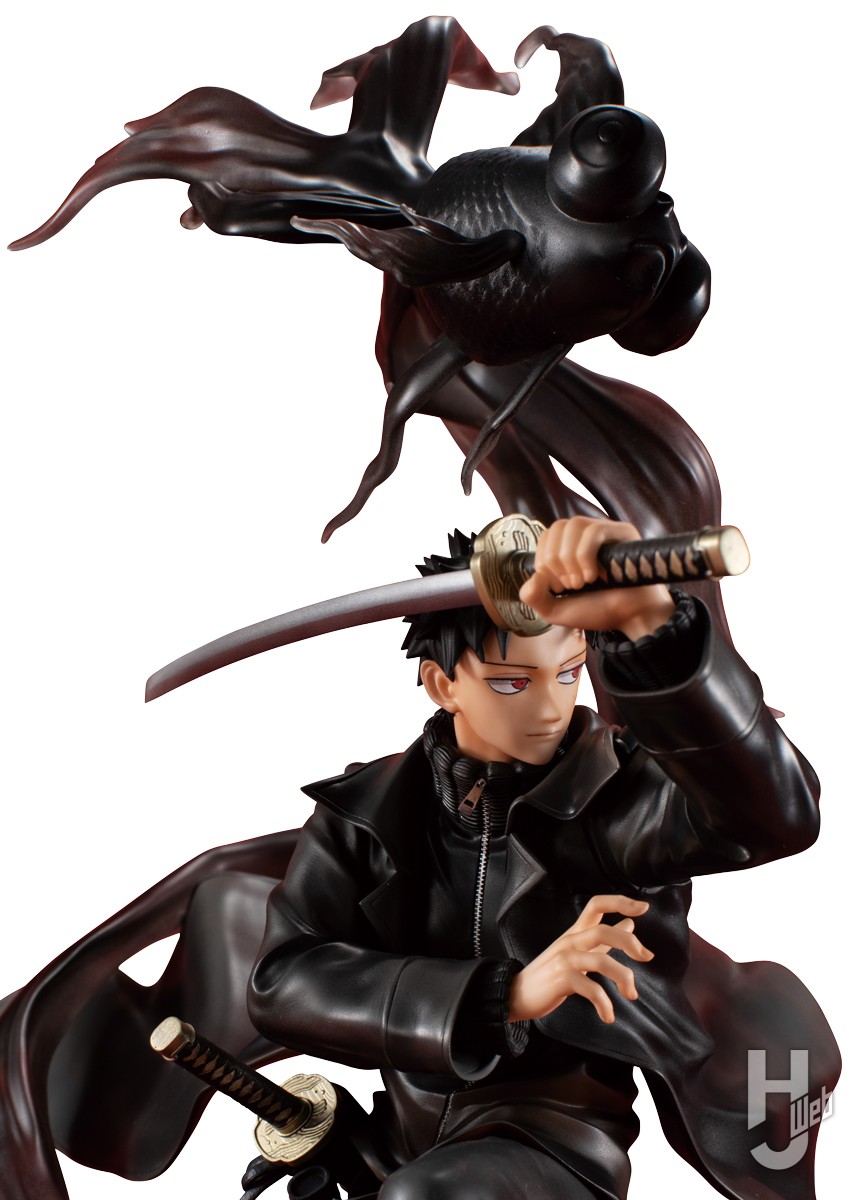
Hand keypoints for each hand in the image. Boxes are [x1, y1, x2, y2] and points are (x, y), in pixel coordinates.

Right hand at [508, 895, 653, 1023]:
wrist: (517, 994)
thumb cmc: (550, 974)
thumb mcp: (578, 952)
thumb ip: (604, 941)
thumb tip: (630, 924)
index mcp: (575, 932)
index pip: (597, 905)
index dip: (621, 902)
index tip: (644, 907)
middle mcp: (570, 941)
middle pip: (603, 931)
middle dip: (629, 943)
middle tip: (646, 957)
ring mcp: (564, 960)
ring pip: (600, 961)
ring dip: (623, 978)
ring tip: (631, 994)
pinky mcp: (560, 980)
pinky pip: (590, 989)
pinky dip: (604, 1004)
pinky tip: (608, 1015)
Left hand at [519, 517, 674, 639]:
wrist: (630, 618)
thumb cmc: (597, 610)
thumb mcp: (555, 610)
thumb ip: (533, 597)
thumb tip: (533, 575)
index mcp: (571, 546)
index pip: (546, 535)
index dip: (544, 560)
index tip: (558, 587)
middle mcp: (587, 534)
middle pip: (557, 527)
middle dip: (555, 561)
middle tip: (571, 586)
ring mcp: (606, 530)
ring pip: (574, 525)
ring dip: (570, 559)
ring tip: (582, 582)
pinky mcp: (623, 532)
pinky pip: (594, 531)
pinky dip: (585, 556)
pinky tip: (593, 576)